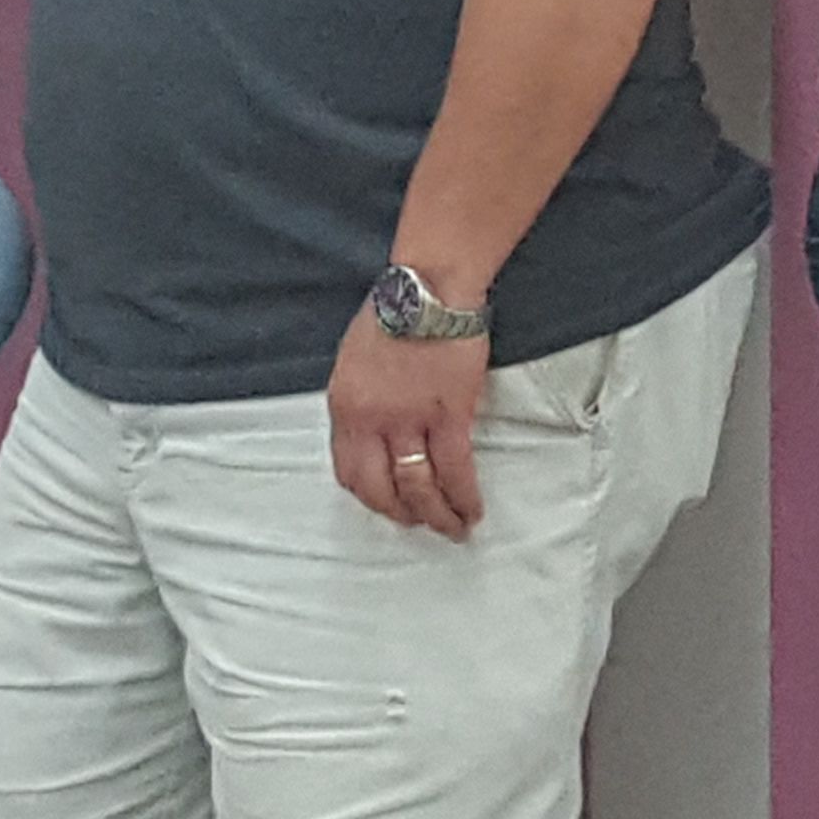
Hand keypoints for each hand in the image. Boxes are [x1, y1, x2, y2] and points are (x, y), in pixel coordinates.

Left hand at [328, 307, 488, 536]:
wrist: (429, 291)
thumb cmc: (394, 315)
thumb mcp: (353, 362)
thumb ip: (359, 403)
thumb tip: (373, 435)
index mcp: (345, 408)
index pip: (348, 472)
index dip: (369, 497)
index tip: (386, 504)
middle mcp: (371, 422)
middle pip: (380, 490)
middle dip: (402, 514)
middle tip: (420, 523)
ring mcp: (410, 421)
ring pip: (418, 488)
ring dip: (436, 516)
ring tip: (453, 528)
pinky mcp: (450, 417)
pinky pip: (455, 472)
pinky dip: (464, 497)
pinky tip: (473, 510)